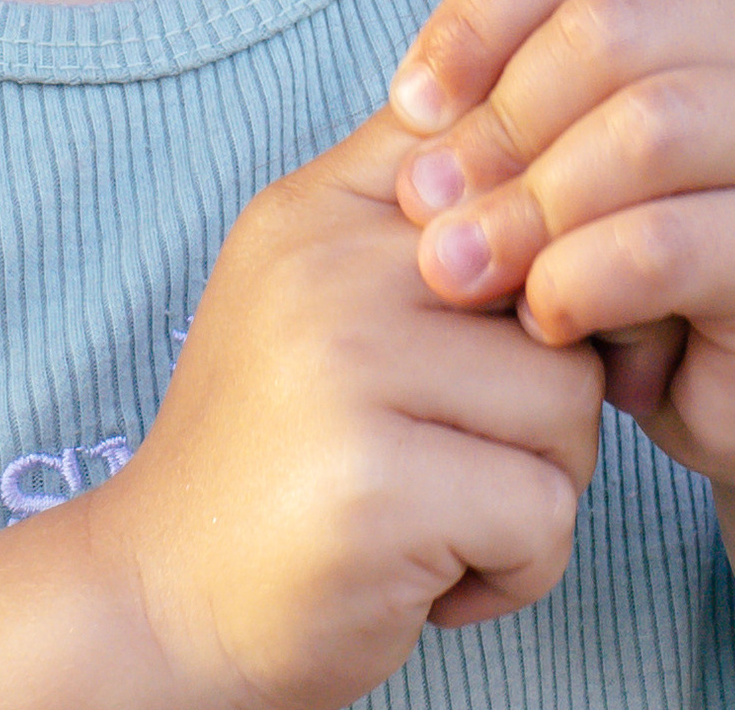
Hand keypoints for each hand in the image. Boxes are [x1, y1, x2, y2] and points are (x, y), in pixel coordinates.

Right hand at [104, 101, 605, 709]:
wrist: (162, 606)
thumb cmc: (283, 448)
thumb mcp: (321, 287)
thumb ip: (420, 206)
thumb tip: (554, 128)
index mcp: (322, 206)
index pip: (492, 140)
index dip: (550, 232)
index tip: (510, 320)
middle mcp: (329, 267)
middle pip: (560, 285)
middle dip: (551, 387)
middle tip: (468, 446)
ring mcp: (345, 371)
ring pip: (571, 399)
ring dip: (538, 483)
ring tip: (446, 509)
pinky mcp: (375, 488)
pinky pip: (544, 510)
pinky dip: (518, 567)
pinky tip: (435, 574)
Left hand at [387, 0, 734, 491]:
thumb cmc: (640, 218)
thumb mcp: (560, 99)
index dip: (475, 12)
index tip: (407, 106)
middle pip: (609, 25)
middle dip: (496, 120)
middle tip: (424, 203)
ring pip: (646, 130)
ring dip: (529, 207)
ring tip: (462, 267)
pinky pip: (670, 246)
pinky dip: (579, 283)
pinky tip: (545, 319)